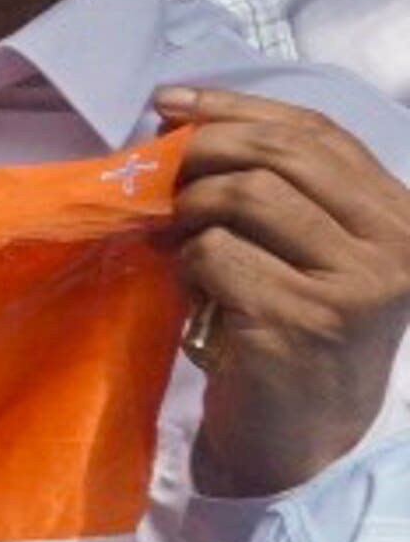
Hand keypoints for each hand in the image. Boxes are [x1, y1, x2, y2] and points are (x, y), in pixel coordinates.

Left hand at [162, 87, 409, 497]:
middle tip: (156, 177)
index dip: (237, 107)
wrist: (300, 440)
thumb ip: (276, 188)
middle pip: (278, 157)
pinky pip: (215, 256)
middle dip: (201, 154)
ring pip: (243, 199)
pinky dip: (187, 268)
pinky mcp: (301, 322)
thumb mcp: (305, 251)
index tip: (169, 102)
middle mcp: (394, 246)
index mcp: (401, 216)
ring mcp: (353, 287)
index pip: (317, 133)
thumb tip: (179, 119)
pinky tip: (196, 296)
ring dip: (189, 214)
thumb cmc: (292, 336)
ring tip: (180, 245)